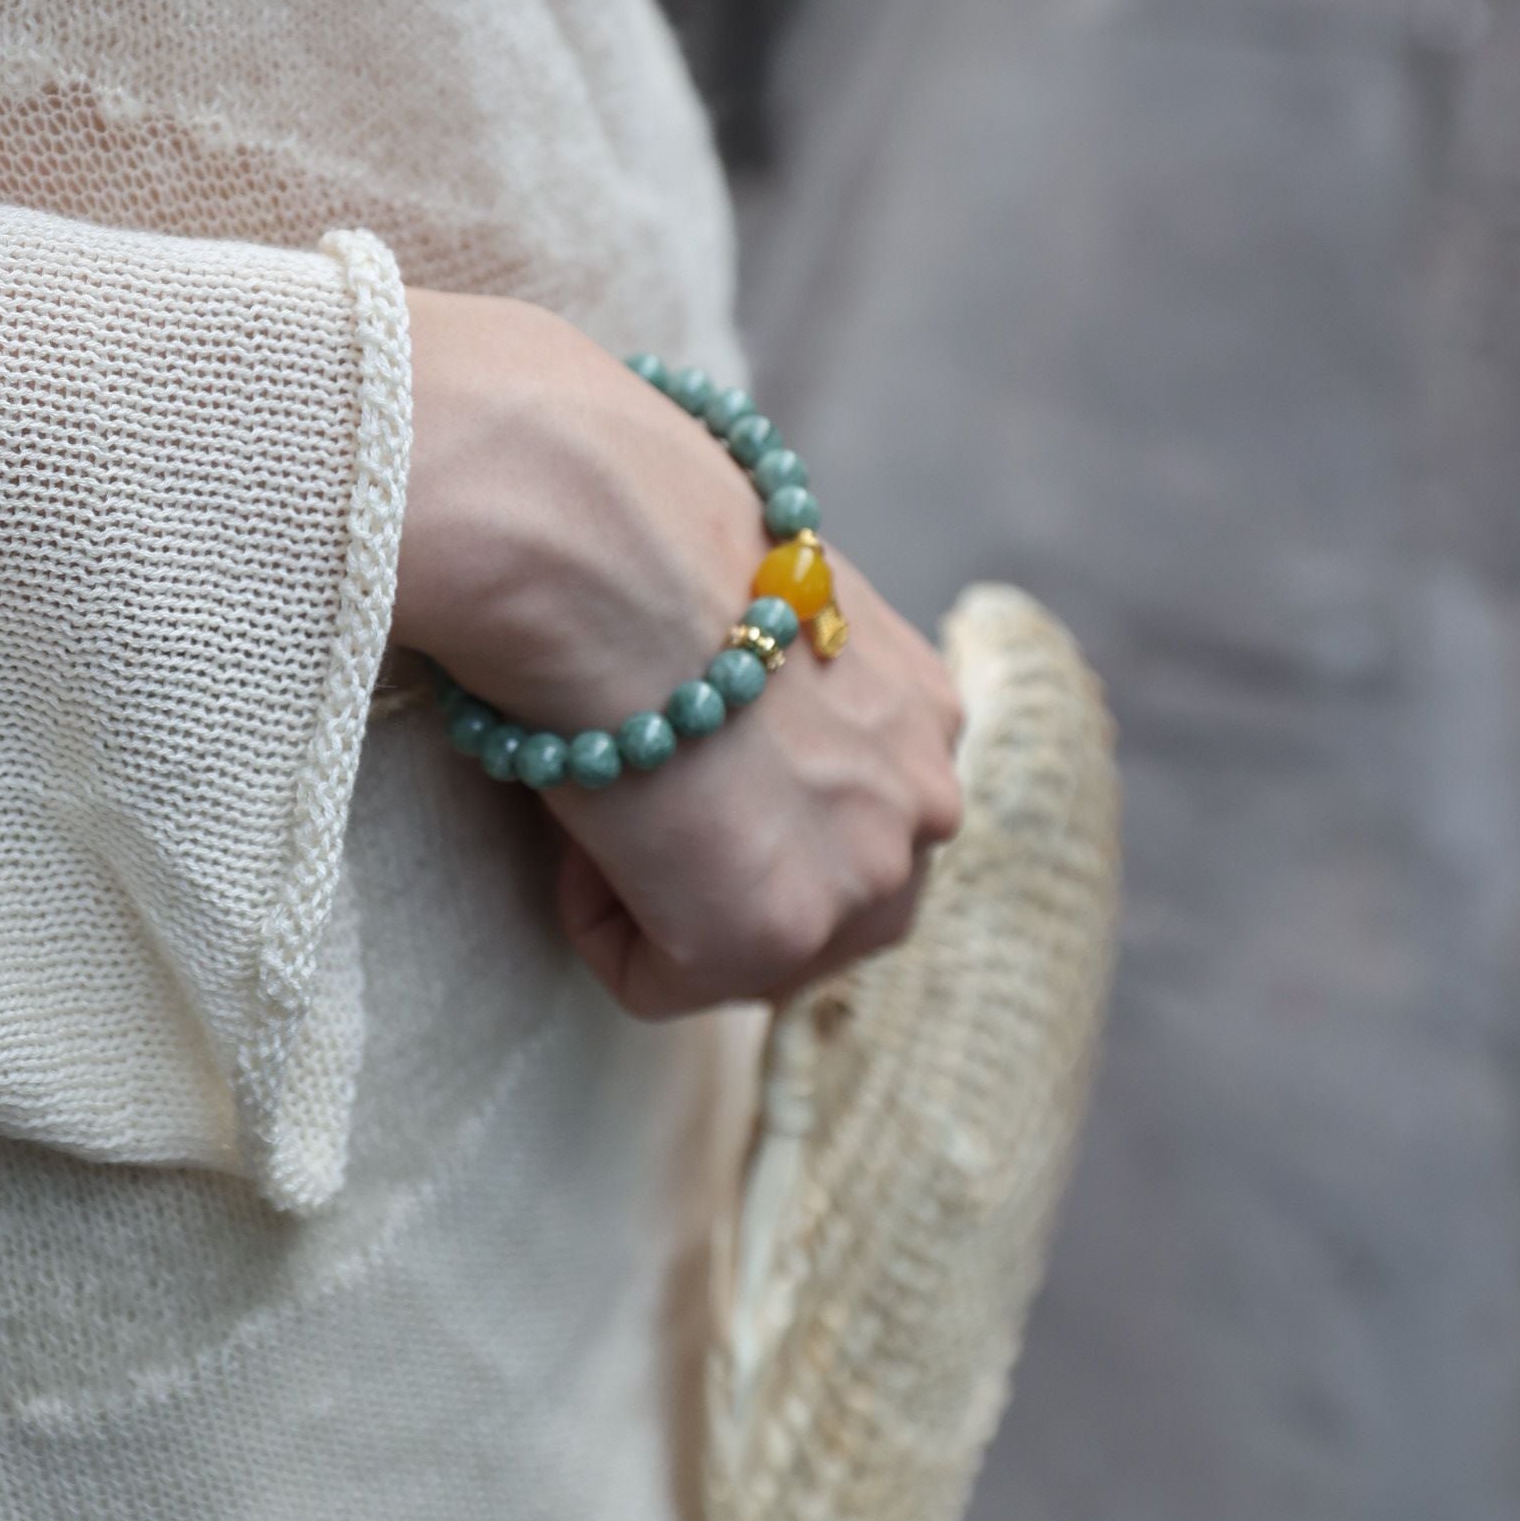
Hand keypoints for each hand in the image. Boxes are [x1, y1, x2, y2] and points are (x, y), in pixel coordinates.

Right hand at [394, 289, 963, 1018]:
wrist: (605, 544)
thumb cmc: (645, 539)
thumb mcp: (765, 608)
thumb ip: (788, 688)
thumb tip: (723, 729)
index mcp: (929, 712)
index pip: (849, 818)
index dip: (741, 797)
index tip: (673, 730)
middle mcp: (928, 803)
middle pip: (821, 905)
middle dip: (724, 868)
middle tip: (644, 780)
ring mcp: (859, 881)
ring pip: (741, 952)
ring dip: (663, 892)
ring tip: (619, 788)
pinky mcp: (768, 938)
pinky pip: (655, 982)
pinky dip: (597, 917)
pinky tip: (589, 817)